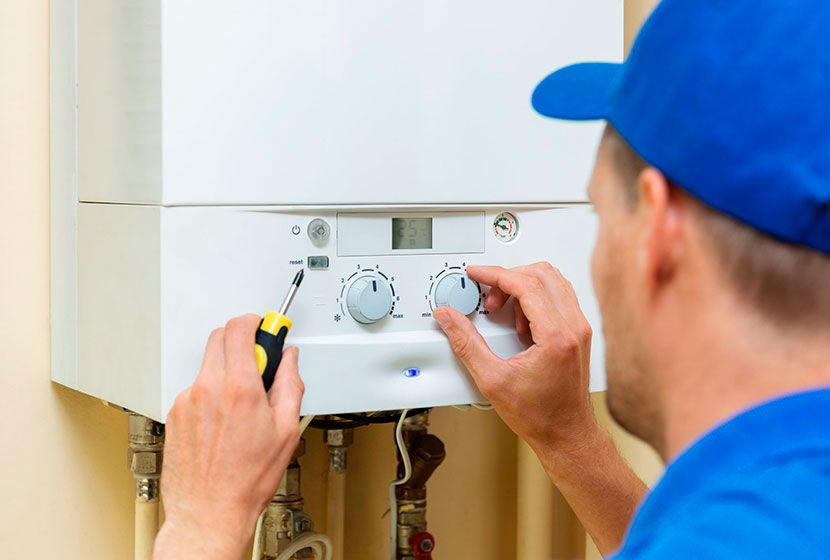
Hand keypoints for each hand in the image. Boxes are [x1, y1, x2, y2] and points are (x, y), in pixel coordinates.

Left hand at [154, 314, 304, 559]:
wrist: (209, 512)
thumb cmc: (245, 481)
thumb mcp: (285, 430)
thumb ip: (290, 384)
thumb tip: (290, 361)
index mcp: (239, 389)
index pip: (240, 329)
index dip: (255, 321)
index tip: (265, 326)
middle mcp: (208, 389)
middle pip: (220, 337)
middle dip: (241, 340)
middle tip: (258, 361)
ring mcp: (187, 401)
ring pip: (208, 364)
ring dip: (226, 370)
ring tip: (241, 403)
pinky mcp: (175, 414)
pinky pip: (196, 388)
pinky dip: (211, 393)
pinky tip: (223, 420)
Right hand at [433, 263, 596, 455]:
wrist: (566, 435)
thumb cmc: (540, 416)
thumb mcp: (492, 380)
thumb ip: (466, 343)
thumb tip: (449, 318)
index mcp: (556, 336)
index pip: (525, 284)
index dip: (495, 274)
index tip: (476, 274)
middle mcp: (574, 327)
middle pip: (542, 274)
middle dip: (508, 278)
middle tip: (488, 298)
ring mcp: (580, 329)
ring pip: (553, 282)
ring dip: (522, 287)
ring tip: (503, 312)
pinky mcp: (579, 333)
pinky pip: (558, 297)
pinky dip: (535, 299)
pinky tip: (519, 323)